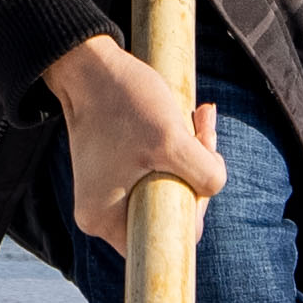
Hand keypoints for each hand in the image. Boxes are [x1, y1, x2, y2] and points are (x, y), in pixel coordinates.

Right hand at [43, 24, 230, 244]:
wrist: (88, 63)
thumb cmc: (122, 100)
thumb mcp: (173, 140)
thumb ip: (206, 175)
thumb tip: (213, 188)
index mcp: (104, 220)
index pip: (163, 239)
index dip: (192, 211)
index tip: (199, 173)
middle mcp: (100, 213)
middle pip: (167, 211)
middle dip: (196, 174)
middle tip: (205, 133)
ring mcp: (106, 191)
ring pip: (167, 186)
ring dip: (191, 156)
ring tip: (200, 118)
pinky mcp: (114, 169)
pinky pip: (155, 171)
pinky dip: (176, 148)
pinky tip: (189, 119)